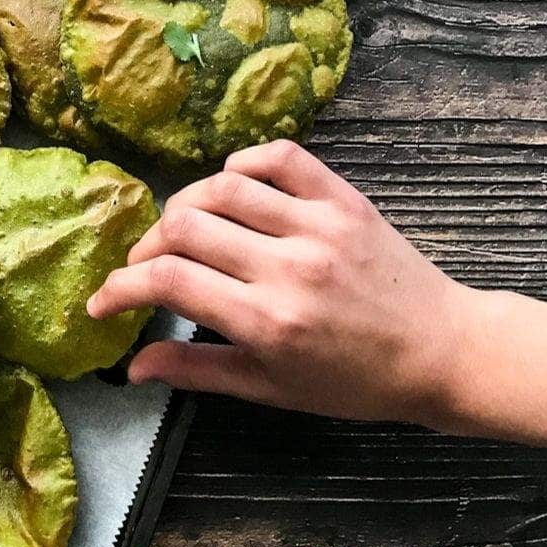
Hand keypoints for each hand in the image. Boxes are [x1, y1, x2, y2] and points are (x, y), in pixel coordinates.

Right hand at [87, 140, 475, 428]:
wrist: (443, 353)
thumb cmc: (354, 381)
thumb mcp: (271, 389)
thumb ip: (197, 372)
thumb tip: (132, 367)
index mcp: (267, 320)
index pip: (167, 282)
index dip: (120, 286)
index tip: (103, 300)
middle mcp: (288, 265)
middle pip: (184, 227)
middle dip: (147, 247)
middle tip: (147, 267)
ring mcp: (318, 225)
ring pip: (222, 186)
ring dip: (185, 204)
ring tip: (182, 229)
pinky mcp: (343, 199)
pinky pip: (279, 156)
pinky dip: (242, 163)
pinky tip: (231, 187)